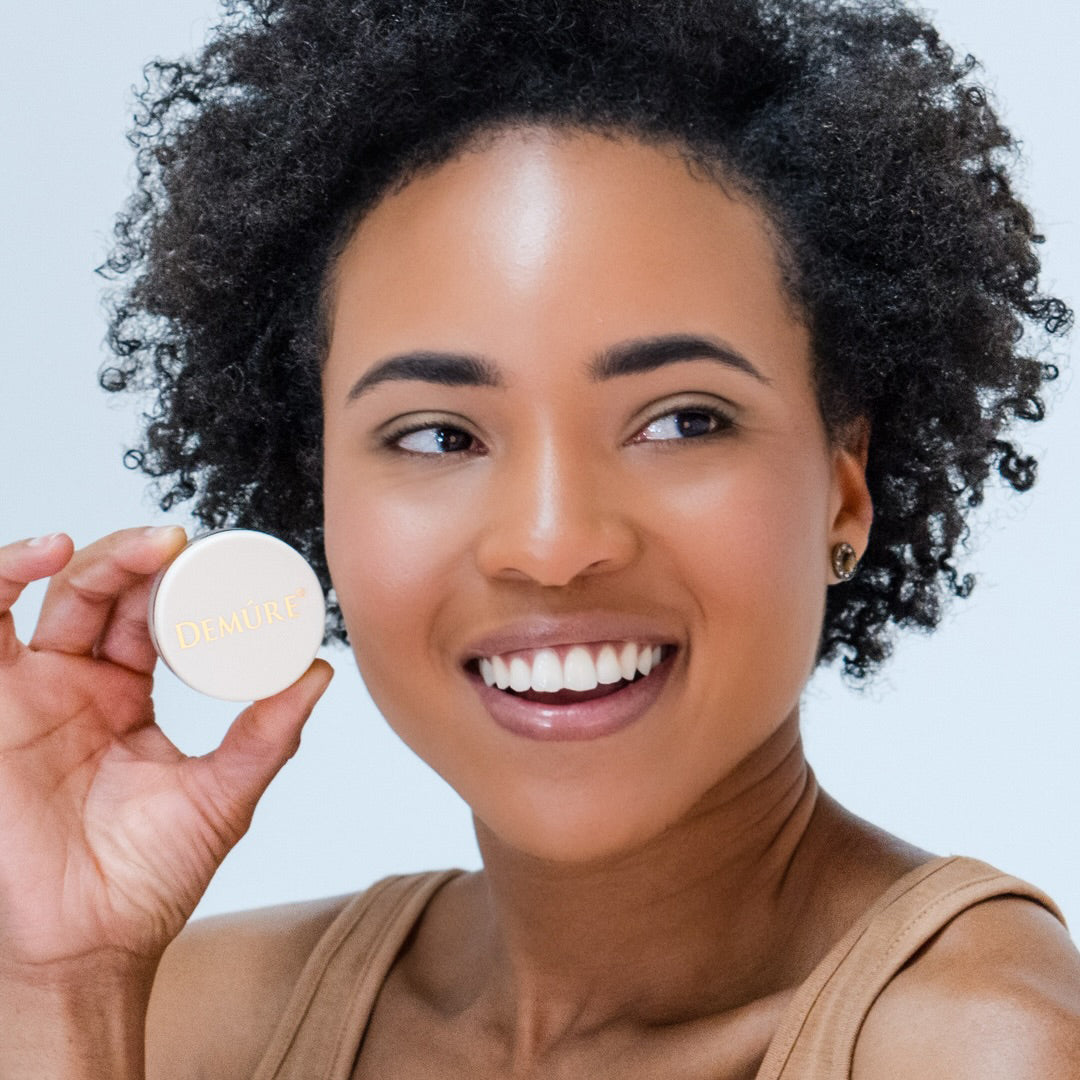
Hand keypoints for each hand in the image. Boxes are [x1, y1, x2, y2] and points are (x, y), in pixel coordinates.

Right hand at [0, 529, 332, 977]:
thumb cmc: (146, 881)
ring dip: (92, 556)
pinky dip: (5, 578)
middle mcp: (79, 684)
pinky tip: (47, 554)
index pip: (152, 615)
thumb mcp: (223, 792)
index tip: (225, 561)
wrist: (88, 945)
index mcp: (128, 696)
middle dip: (143, 557)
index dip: (181, 581)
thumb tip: (319, 672)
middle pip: (107, 592)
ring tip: (145, 545)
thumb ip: (268, 733)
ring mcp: (33, 692)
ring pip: (54, 595)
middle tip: (184, 541)